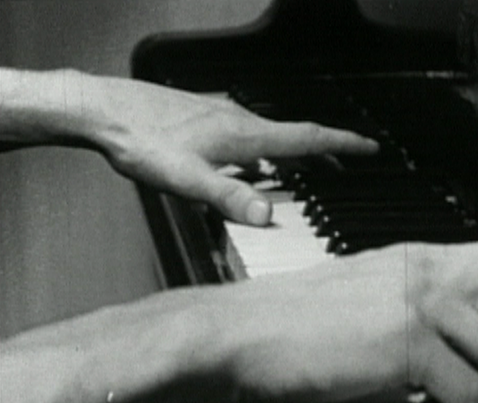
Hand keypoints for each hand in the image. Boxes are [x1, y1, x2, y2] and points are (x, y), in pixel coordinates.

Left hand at [72, 71, 378, 224]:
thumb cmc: (142, 140)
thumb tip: (265, 215)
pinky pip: (247, 135)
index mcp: (244, 134)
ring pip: (270, 135)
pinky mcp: (204, 119)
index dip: (341, 143)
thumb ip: (228, 197)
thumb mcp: (187, 178)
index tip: (368, 146)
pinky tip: (249, 163)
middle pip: (294, 135)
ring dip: (294, 150)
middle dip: (325, 149)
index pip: (306, 137)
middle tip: (344, 162)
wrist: (105, 109)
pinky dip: (264, 149)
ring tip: (305, 166)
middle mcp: (238, 121)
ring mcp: (221, 116)